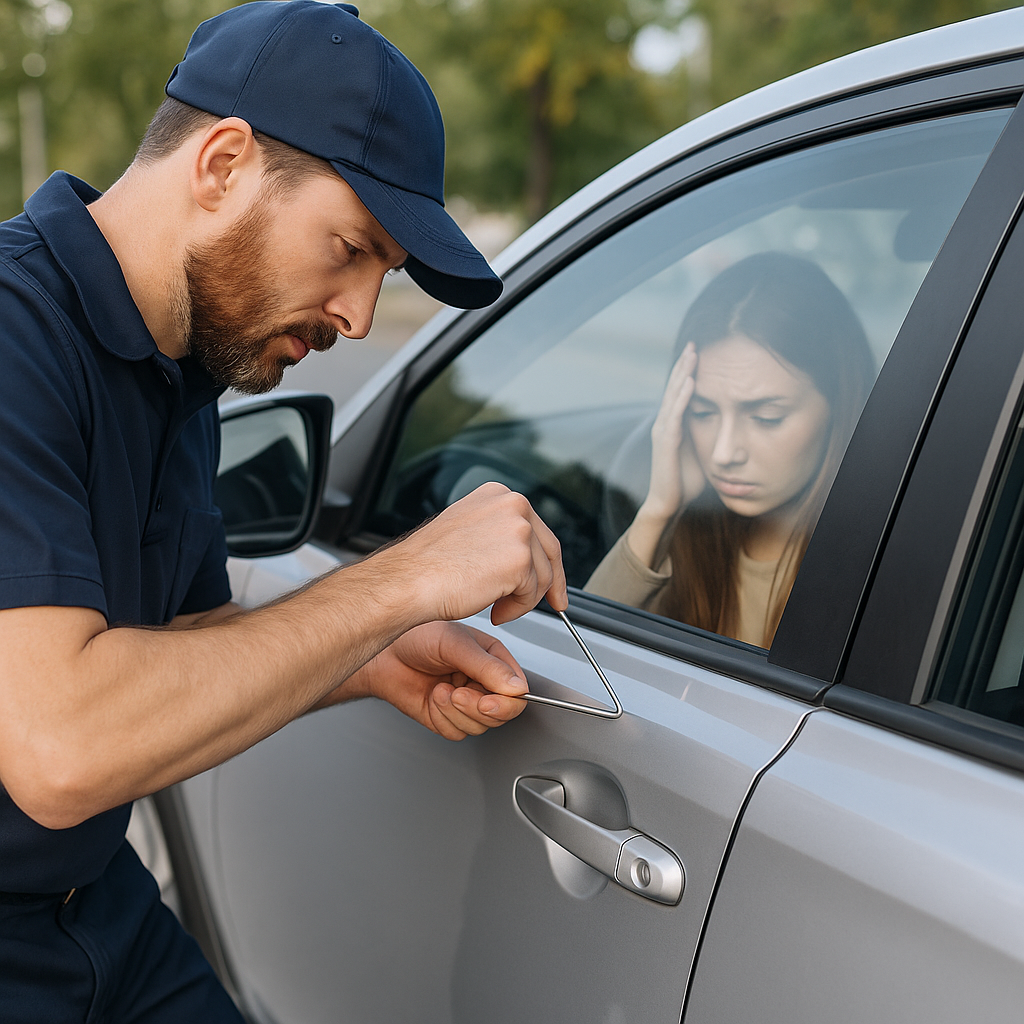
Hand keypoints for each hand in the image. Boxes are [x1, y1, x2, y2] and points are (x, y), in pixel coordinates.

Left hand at [340, 621, 529, 739]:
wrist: (384, 656)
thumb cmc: (415, 637)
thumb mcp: (454, 644)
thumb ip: (486, 666)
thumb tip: (515, 687)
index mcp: (493, 659)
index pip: (517, 690)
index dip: (506, 702)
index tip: (487, 701)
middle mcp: (483, 682)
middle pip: (502, 713)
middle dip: (477, 708)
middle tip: (459, 694)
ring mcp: (466, 702)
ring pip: (480, 726)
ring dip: (456, 712)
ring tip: (441, 690)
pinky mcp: (448, 718)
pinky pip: (457, 732)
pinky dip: (443, 719)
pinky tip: (433, 698)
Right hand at [399, 482, 567, 625]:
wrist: (409, 580)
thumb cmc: (428, 564)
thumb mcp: (468, 532)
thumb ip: (498, 534)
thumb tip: (521, 555)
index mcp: (498, 494)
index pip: (535, 528)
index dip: (546, 558)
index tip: (551, 579)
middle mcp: (512, 505)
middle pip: (548, 549)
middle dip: (550, 582)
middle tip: (553, 603)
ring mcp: (519, 530)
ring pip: (542, 575)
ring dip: (524, 599)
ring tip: (498, 609)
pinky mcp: (520, 560)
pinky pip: (532, 593)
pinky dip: (517, 609)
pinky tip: (496, 612)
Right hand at [644, 343, 704, 517]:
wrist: (669, 504)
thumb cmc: (685, 481)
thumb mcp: (700, 451)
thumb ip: (706, 435)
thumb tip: (726, 425)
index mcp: (673, 425)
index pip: (680, 392)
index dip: (688, 372)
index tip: (699, 352)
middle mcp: (664, 424)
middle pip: (674, 388)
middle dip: (685, 365)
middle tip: (695, 343)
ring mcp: (663, 432)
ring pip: (673, 396)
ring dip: (683, 374)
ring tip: (692, 355)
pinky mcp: (666, 443)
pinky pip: (675, 415)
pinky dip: (682, 397)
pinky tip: (690, 382)